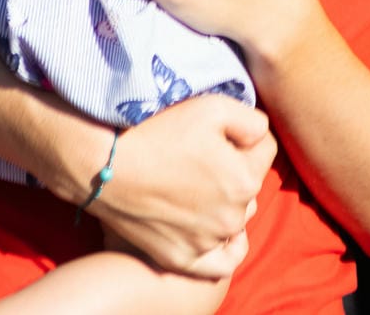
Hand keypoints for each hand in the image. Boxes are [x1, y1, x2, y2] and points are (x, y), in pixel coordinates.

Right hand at [85, 95, 274, 272]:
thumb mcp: (215, 107)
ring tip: (198, 186)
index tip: (218, 133)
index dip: (243, 136)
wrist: (105, 168)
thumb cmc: (160, 133)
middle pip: (249, 185)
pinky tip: (217, 231)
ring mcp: (207, 242)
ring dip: (226, 203)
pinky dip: (225, 247)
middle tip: (202, 158)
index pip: (265, 149)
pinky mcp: (182, 259)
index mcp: (245, 179)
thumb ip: (254, 122)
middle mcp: (232, 217)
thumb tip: (261, 137)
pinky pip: (221, 262)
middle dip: (236, 169)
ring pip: (235, 218)